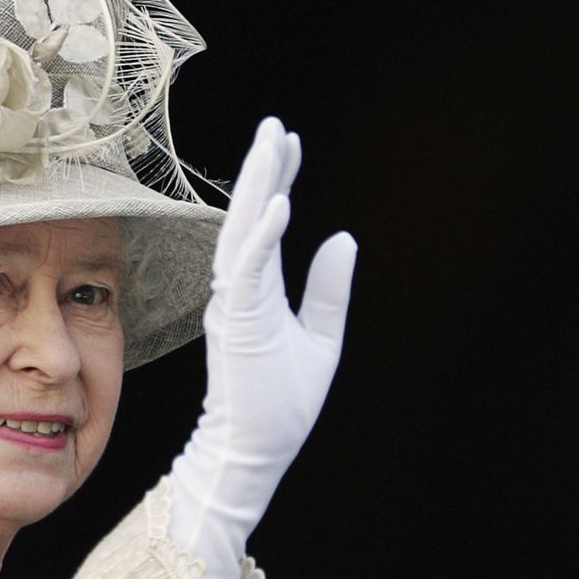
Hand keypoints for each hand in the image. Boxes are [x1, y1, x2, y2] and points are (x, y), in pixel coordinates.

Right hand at [168, 117, 356, 578]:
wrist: (254, 453)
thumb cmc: (281, 405)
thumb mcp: (322, 340)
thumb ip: (329, 290)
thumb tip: (344, 237)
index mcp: (256, 294)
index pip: (264, 225)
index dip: (276, 182)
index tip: (287, 142)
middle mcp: (239, 292)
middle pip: (248, 217)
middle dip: (262, 170)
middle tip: (273, 125)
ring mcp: (235, 305)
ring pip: (242, 232)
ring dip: (257, 188)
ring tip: (271, 144)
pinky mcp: (237, 323)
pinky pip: (249, 270)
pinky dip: (262, 236)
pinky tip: (280, 203)